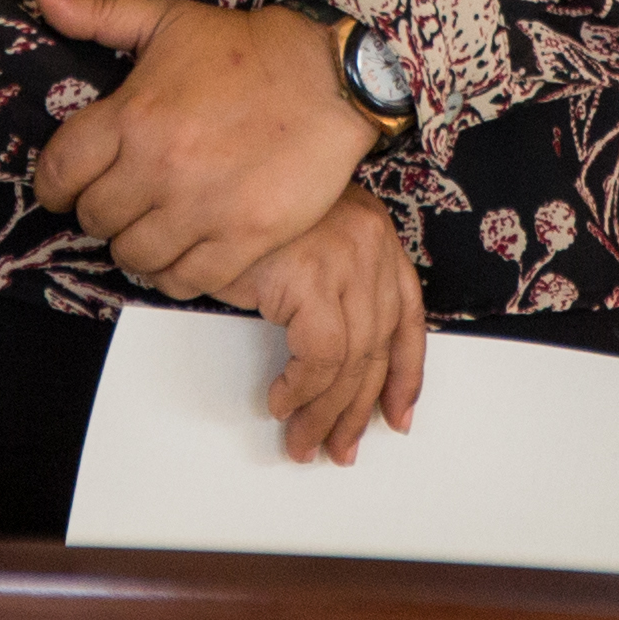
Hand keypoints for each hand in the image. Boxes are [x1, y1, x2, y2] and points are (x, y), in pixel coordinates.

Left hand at [30, 0, 378, 304]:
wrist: (328, 76)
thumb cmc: (244, 47)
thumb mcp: (167, 19)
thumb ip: (98, 13)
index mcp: (132, 115)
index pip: (59, 173)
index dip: (54, 186)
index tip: (66, 189)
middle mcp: (158, 167)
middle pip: (95, 219)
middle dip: (99, 212)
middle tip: (119, 201)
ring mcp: (201, 208)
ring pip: (133, 256)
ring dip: (134, 245)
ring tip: (149, 227)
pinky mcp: (242, 238)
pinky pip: (183, 281)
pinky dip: (174, 274)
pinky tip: (182, 251)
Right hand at [233, 194, 427, 465]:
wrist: (211, 172)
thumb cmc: (250, 207)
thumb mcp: (303, 244)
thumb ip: (328, 288)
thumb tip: (331, 363)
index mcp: (374, 237)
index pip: (407, 318)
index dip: (406, 374)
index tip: (397, 414)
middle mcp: (371, 247)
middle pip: (377, 349)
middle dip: (358, 410)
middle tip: (340, 447)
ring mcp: (346, 260)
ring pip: (351, 362)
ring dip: (325, 413)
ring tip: (303, 440)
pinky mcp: (313, 277)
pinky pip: (320, 358)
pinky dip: (301, 390)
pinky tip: (283, 402)